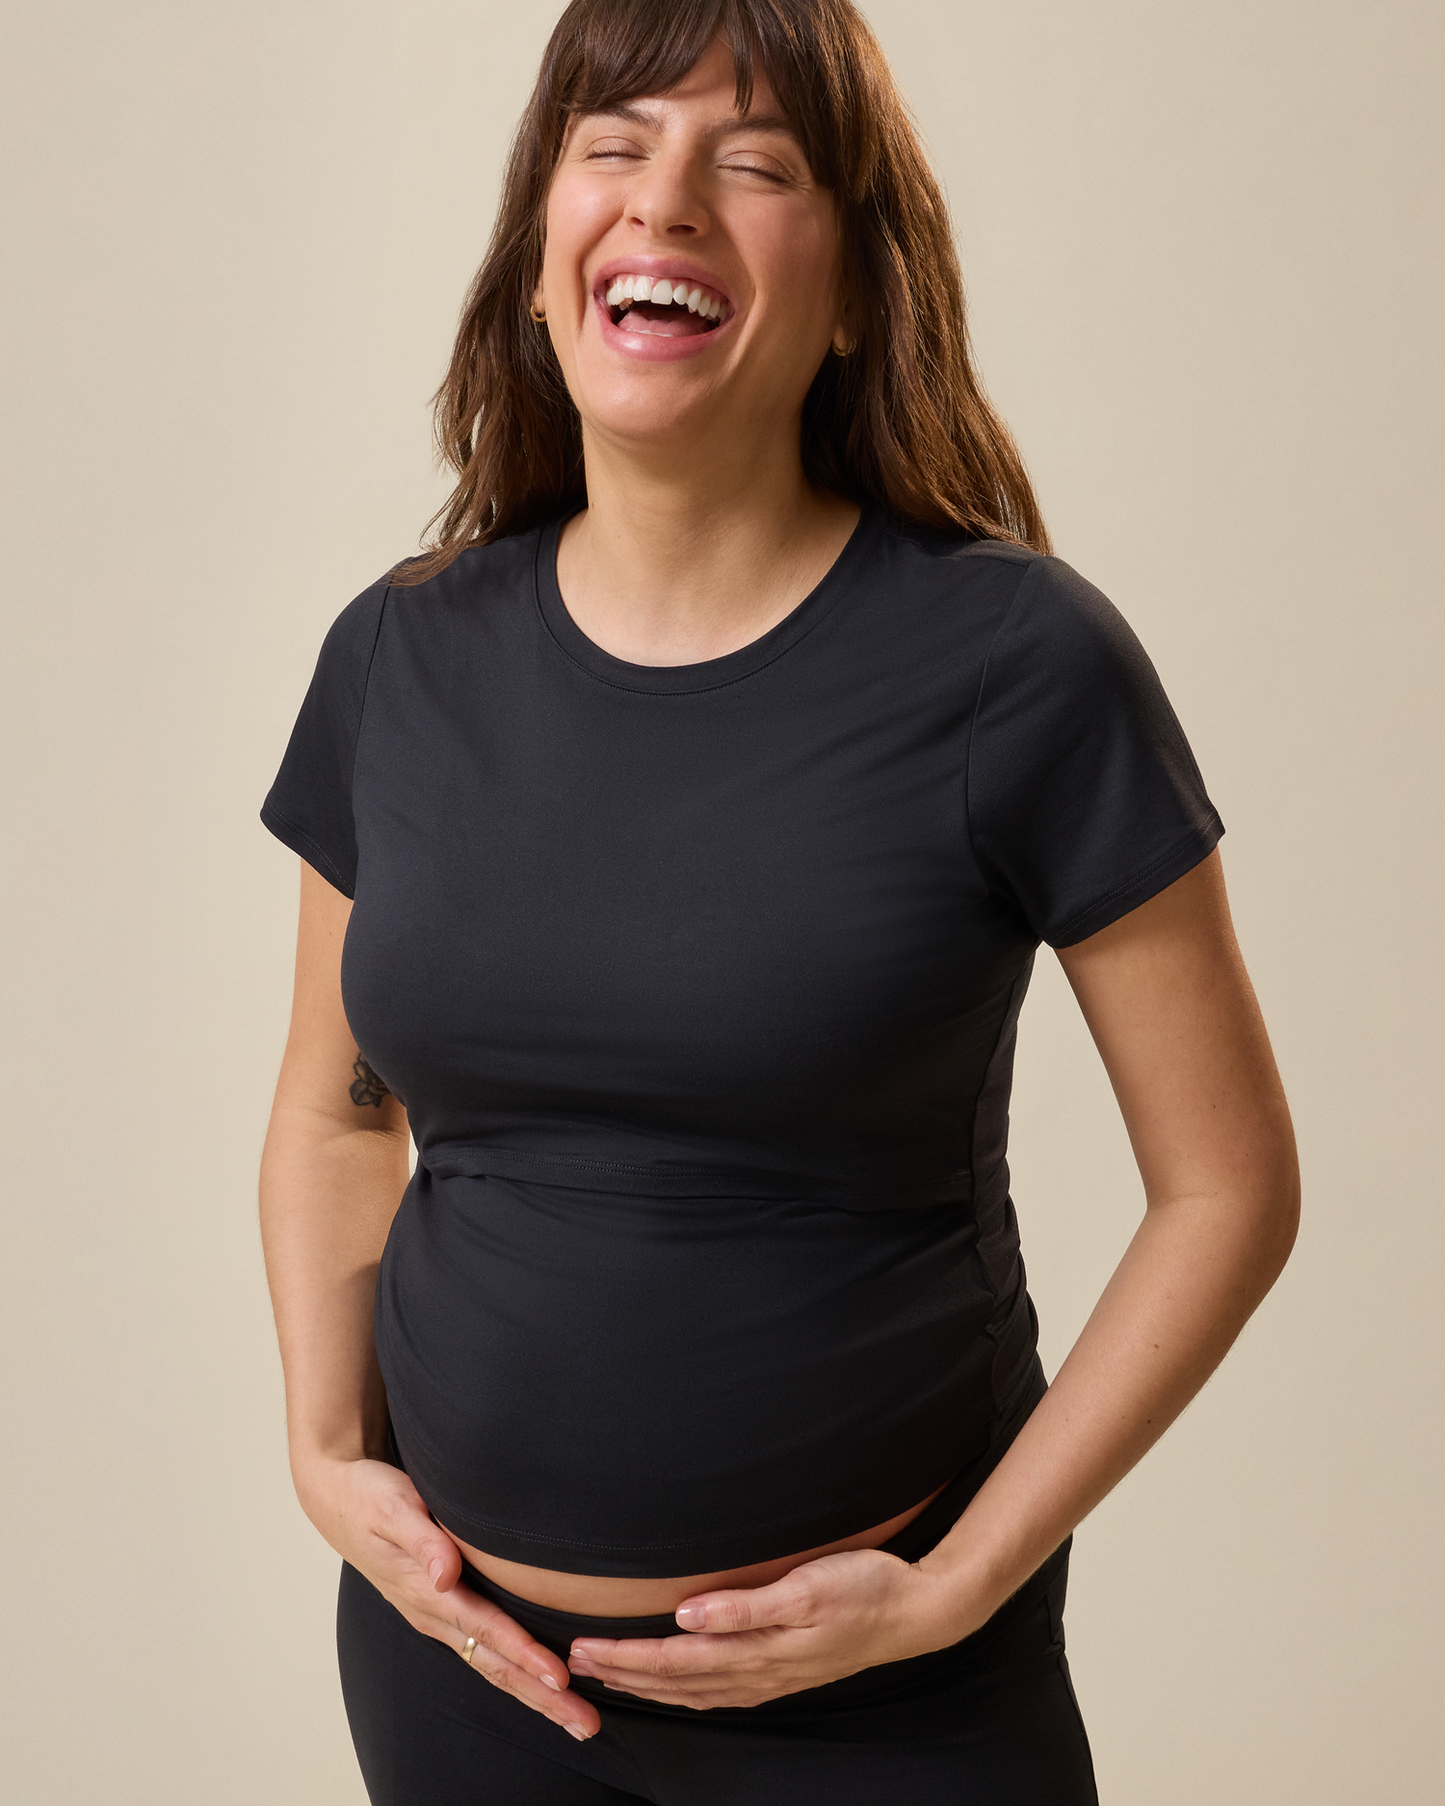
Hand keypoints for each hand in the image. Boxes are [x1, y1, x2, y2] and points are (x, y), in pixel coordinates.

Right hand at [294, 1453, 600, 1739]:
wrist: (338, 1500)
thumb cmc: (370, 1498)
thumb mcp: (393, 1508)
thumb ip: (422, 1539)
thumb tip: (445, 1574)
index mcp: (427, 1592)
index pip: (485, 1629)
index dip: (523, 1654)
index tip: (559, 1677)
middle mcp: (435, 1614)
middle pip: (495, 1664)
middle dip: (541, 1696)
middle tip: (584, 1724)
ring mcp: (438, 1617)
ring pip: (492, 1664)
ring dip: (534, 1694)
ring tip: (574, 1718)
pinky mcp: (442, 1610)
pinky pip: (484, 1650)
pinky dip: (516, 1672)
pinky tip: (540, 1685)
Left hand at [567, 1547, 966, 1710]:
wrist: (915, 1611)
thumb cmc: (863, 1587)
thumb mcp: (805, 1587)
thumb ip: (743, 1606)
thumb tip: (686, 1616)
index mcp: (756, 1650)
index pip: (673, 1660)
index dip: (625, 1657)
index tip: (582, 1650)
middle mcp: (757, 1671)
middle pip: (674, 1680)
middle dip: (622, 1674)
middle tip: (574, 1664)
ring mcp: (771, 1676)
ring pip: (693, 1691)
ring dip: (647, 1685)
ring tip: (609, 1676)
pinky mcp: (783, 1671)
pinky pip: (718, 1691)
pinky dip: (684, 1691)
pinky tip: (675, 1685)